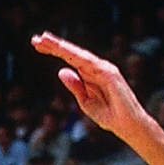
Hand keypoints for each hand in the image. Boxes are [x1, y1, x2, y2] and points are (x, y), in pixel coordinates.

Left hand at [32, 30, 154, 149]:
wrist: (127, 126)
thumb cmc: (109, 115)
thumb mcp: (85, 101)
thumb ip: (75, 86)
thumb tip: (61, 71)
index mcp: (89, 74)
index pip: (69, 59)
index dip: (54, 51)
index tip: (36, 45)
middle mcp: (96, 68)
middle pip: (72, 54)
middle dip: (54, 45)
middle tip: (36, 38)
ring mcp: (104, 70)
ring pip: (79, 55)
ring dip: (62, 47)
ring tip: (45, 40)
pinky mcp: (110, 74)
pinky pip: (90, 63)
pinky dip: (76, 55)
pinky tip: (63, 50)